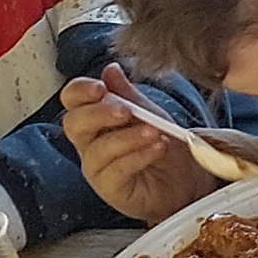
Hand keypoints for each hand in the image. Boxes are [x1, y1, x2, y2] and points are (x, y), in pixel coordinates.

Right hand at [64, 66, 229, 220]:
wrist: (185, 181)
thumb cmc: (161, 145)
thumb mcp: (150, 114)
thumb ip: (129, 95)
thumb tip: (110, 69)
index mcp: (94, 118)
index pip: (72, 99)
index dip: (80, 91)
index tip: (100, 87)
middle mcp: (89, 143)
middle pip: (74, 124)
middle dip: (98, 113)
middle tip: (126, 110)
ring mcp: (97, 168)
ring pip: (97, 149)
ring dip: (127, 137)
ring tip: (154, 132)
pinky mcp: (110, 189)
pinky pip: (116, 171)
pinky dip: (138, 156)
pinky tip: (157, 148)